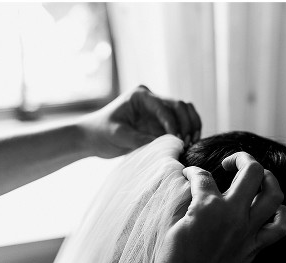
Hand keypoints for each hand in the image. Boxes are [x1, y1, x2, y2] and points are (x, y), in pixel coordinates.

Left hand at [79, 85, 201, 157]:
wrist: (93, 138)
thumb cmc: (101, 133)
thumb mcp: (119, 136)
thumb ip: (141, 139)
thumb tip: (166, 144)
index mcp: (141, 96)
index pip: (164, 107)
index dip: (173, 124)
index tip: (177, 140)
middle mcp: (152, 99)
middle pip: (180, 106)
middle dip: (187, 124)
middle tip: (188, 142)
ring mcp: (158, 110)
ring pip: (185, 111)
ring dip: (192, 125)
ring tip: (192, 142)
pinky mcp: (161, 122)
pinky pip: (182, 122)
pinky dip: (189, 131)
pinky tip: (190, 143)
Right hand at [151, 152, 285, 262]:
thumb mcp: (171, 226)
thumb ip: (183, 201)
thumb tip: (189, 185)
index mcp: (207, 206)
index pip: (203, 176)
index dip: (193, 172)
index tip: (189, 175)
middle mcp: (232, 213)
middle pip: (251, 171)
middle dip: (241, 158)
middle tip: (230, 163)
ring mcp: (248, 231)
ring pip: (273, 193)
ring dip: (268, 179)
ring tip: (257, 178)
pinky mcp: (255, 248)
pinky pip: (280, 228)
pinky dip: (282, 215)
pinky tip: (274, 209)